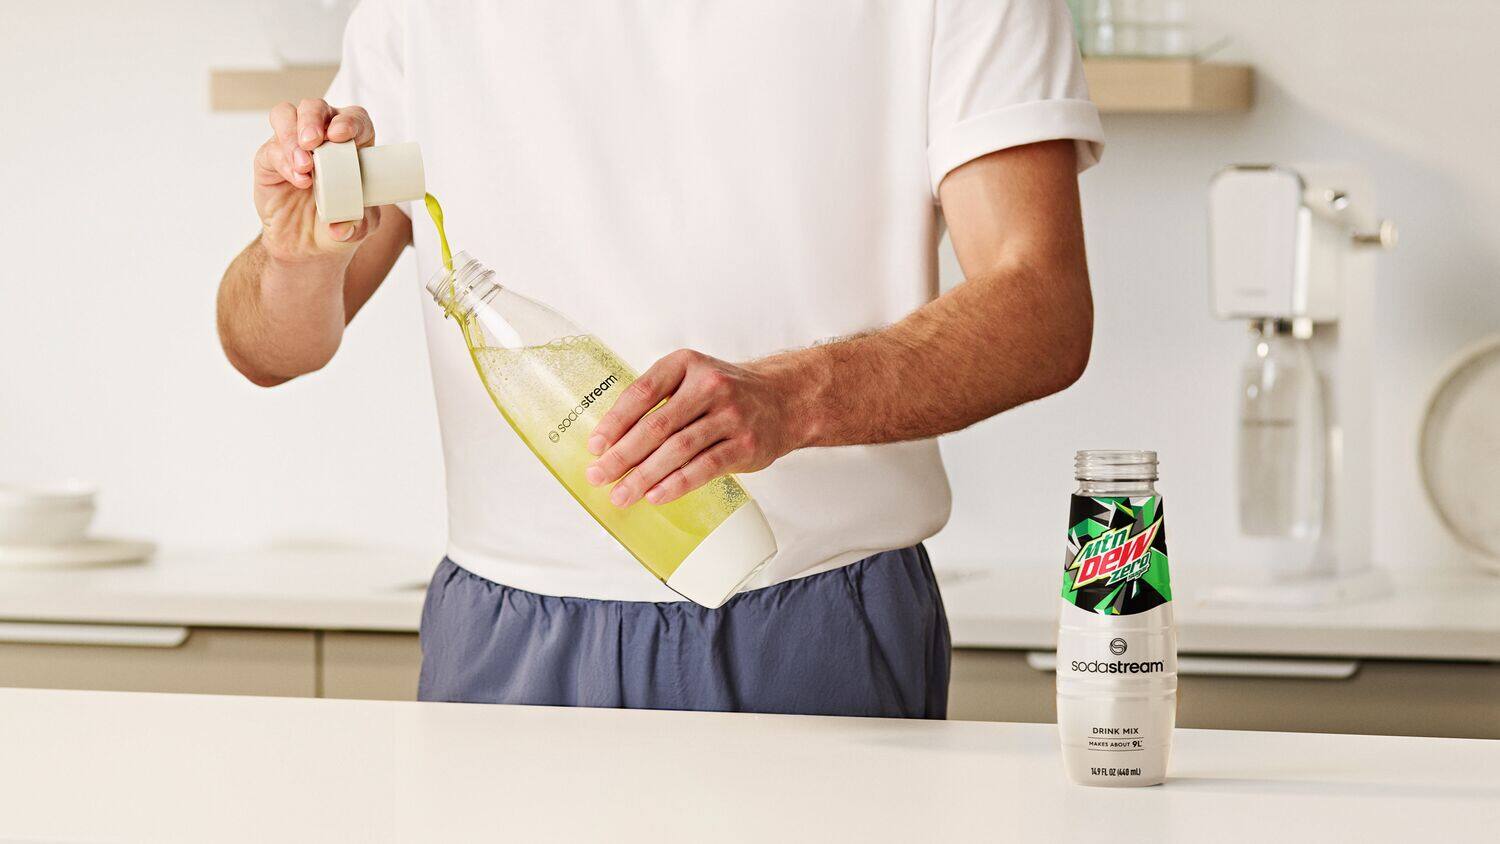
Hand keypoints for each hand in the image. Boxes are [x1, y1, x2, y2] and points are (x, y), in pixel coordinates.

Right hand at [253, 98, 381, 265]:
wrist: (307, 244)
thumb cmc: (338, 223)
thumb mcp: (359, 228)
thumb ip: (357, 225)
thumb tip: (341, 228)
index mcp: (352, 142)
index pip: (354, 117)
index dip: (349, 120)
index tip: (341, 135)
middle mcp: (322, 136)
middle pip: (315, 107)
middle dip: (312, 119)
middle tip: (313, 141)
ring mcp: (293, 143)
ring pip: (286, 116)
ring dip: (292, 135)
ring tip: (304, 164)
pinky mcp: (270, 158)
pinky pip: (271, 148)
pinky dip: (283, 161)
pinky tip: (297, 179)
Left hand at [584, 349, 815, 506]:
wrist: (784, 399)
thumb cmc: (727, 393)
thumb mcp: (692, 379)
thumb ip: (658, 400)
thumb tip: (611, 441)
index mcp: (686, 365)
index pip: (642, 393)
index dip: (614, 422)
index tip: (595, 446)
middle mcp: (709, 386)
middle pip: (656, 425)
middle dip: (622, 455)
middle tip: (599, 475)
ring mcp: (730, 415)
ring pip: (678, 449)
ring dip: (644, 476)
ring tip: (622, 494)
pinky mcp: (745, 444)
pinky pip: (704, 467)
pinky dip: (676, 484)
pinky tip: (655, 495)